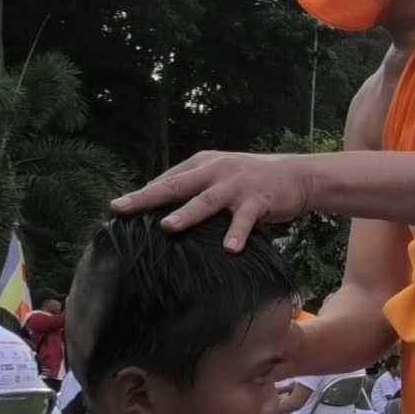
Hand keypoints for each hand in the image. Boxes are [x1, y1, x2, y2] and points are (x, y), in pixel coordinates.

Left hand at [111, 151, 311, 250]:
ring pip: (207, 200)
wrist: (298, 175)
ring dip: (188, 213)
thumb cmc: (254, 179)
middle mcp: (216, 171)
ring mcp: (237, 185)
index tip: (116, 208)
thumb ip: (196, 188)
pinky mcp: (258, 200)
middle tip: (122, 208)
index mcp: (203, 164)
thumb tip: (163, 209)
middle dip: (147, 198)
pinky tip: (230, 248)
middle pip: (176, 185)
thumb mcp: (222, 175)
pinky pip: (245, 220)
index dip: (142, 193)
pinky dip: (237, 233)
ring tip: (169, 226)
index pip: (167, 179)